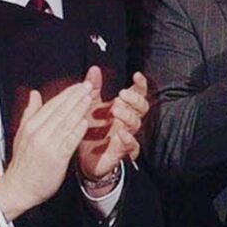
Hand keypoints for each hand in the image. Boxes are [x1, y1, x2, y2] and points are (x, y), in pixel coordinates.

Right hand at [0, 76, 99, 218]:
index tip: (79, 85)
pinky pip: (68, 141)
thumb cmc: (23, 164)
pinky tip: (84, 122)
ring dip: (79, 109)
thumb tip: (34, 94)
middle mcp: (38, 132)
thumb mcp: (22, 134)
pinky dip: (76, 131)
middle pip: (60, 110)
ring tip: (90, 97)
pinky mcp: (56, 158)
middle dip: (76, 96)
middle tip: (89, 85)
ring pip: (65, 122)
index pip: (52, 104)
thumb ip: (30, 113)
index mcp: (31, 125)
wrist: (18, 188)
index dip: (67, 93)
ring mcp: (47, 145)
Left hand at [78, 69, 148, 183]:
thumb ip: (93, 88)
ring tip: (116, 110)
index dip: (140, 85)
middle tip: (122, 95)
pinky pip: (132, 146)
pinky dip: (128, 139)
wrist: (84, 158)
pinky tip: (121, 133)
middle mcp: (127, 121)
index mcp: (122, 107)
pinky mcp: (122, 152)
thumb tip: (94, 69)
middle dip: (134, 100)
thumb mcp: (89, 105)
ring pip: (136, 124)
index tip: (136, 75)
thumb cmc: (91, 130)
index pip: (138, 94)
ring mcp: (126, 136)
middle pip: (142, 108)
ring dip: (128, 115)